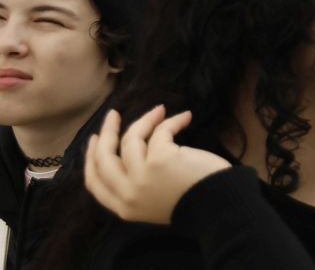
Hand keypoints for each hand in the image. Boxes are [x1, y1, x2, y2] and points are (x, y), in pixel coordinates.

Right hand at [84, 107, 230, 225]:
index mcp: (124, 208)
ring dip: (143, 120)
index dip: (90, 159)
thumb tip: (130, 154)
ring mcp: (142, 176)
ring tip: (159, 110)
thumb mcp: (155, 202)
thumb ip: (137, 187)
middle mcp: (127, 194)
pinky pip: (160, 132)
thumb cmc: (195, 201)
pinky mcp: (160, 159)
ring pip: (130, 140)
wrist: (219, 206)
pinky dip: (171, 121)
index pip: (94, 182)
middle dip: (107, 134)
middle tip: (112, 115)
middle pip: (104, 159)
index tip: (95, 139)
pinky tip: (185, 118)